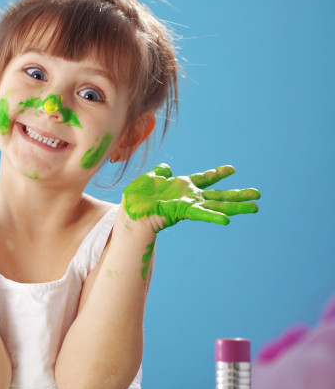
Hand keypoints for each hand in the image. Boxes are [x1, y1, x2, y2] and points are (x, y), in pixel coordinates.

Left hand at [122, 163, 259, 231]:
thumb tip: (166, 168)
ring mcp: (189, 205)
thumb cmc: (137, 197)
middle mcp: (189, 196)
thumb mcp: (150, 179)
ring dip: (237, 206)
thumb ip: (160, 173)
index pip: (204, 178)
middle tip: (258, 195)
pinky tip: (228, 220)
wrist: (130, 211)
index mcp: (182, 186)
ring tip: (256, 207)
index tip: (232, 169)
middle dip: (239, 195)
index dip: (217, 173)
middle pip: (219, 195)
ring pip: (217, 205)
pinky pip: (201, 214)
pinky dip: (214, 216)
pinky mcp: (184, 212)